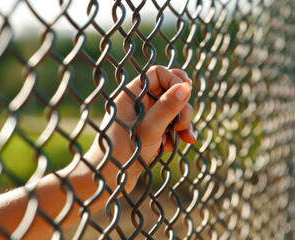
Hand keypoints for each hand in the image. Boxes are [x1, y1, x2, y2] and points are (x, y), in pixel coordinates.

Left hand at [85, 65, 194, 191]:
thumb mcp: (149, 129)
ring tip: (183, 138)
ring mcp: (145, 118)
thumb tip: (186, 87)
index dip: (175, 81)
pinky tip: (174, 146)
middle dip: (181, 106)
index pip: (158, 74)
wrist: (108, 182)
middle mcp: (138, 104)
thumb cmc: (122, 153)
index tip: (187, 96)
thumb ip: (167, 107)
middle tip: (182, 124)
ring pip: (173, 110)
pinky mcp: (151, 133)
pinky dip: (176, 134)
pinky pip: (170, 126)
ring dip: (182, 123)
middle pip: (169, 91)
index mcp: (131, 96)